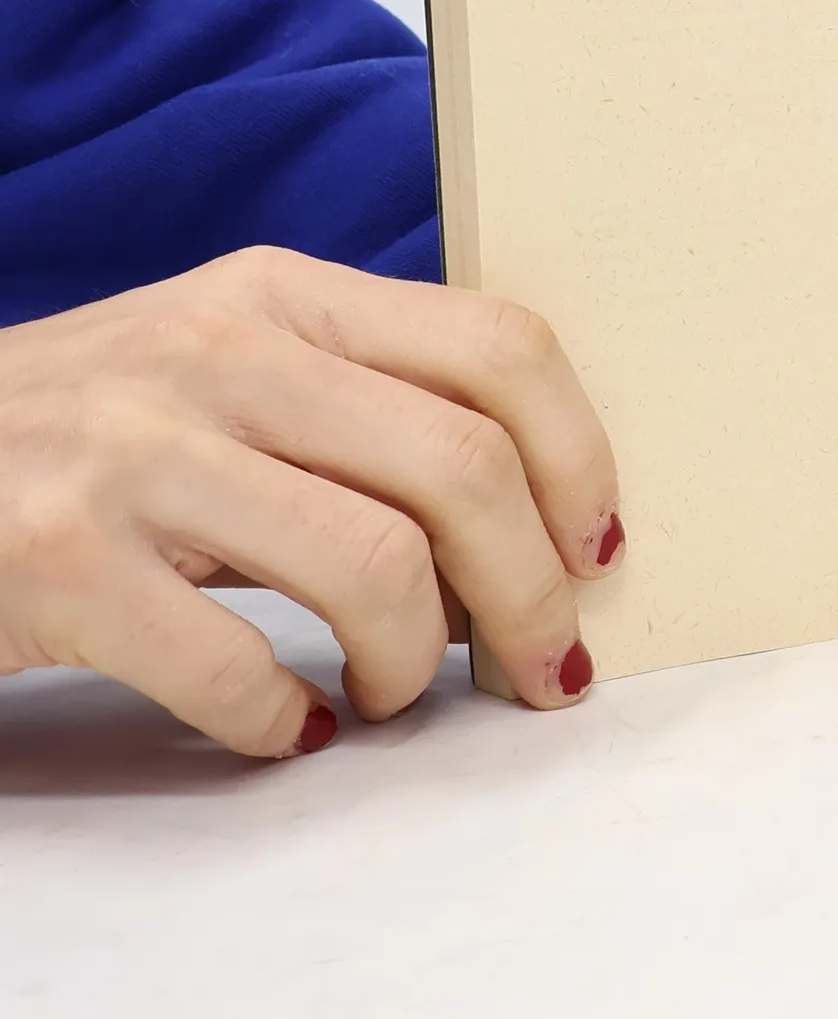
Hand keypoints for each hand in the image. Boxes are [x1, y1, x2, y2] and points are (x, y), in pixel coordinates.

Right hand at [0, 247, 621, 756]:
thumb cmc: (89, 428)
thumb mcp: (229, 367)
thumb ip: (366, 409)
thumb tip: (530, 528)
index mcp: (285, 293)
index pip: (501, 347)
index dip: (580, 457)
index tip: (596, 547)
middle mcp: (221, 352)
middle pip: (466, 467)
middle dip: (535, 590)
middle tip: (545, 664)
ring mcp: (135, 451)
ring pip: (379, 564)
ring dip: (418, 660)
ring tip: (391, 690)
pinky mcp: (60, 560)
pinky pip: (238, 668)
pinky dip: (282, 720)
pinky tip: (283, 725)